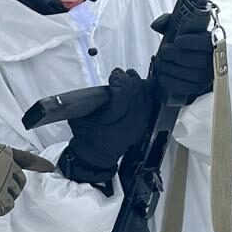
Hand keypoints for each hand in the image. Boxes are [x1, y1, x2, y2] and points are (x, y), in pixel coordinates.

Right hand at [0, 142, 55, 216]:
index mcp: (3, 151)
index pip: (25, 158)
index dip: (39, 163)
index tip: (50, 168)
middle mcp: (8, 163)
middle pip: (20, 181)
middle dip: (12, 189)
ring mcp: (4, 177)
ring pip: (14, 194)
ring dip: (4, 199)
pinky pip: (7, 205)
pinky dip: (0, 210)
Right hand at [60, 68, 154, 182]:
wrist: (95, 155)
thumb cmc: (87, 137)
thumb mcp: (82, 116)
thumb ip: (90, 100)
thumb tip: (103, 87)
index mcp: (114, 117)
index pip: (123, 90)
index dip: (119, 79)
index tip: (114, 75)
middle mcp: (131, 121)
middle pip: (137, 91)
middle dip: (129, 79)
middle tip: (121, 75)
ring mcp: (140, 123)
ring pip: (146, 96)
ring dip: (138, 85)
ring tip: (130, 80)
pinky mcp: (143, 125)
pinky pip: (150, 104)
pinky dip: (145, 94)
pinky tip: (141, 90)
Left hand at [153, 31, 213, 99]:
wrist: (195, 58)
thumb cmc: (187, 41)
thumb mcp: (182, 27)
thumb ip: (169, 21)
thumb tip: (155, 25)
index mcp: (212, 42)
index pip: (205, 43)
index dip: (189, 42)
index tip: (177, 41)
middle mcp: (213, 60)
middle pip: (192, 59)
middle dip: (172, 55)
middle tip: (163, 52)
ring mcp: (207, 75)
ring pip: (187, 74)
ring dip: (169, 68)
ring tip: (160, 63)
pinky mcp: (199, 87)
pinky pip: (184, 87)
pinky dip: (170, 82)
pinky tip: (162, 75)